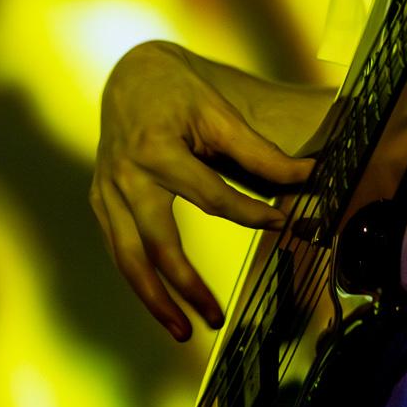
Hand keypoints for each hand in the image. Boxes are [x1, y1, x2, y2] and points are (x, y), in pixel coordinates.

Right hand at [91, 41, 316, 342]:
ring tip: (182, 331)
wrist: (128, 74)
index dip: (249, 213)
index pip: (210, 197)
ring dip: (153, 300)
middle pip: (155, 245)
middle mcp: (125, 176)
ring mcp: (107, 191)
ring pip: (126, 258)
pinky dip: (138, 278)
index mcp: (156, 149)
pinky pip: (118, 249)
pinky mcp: (101, 201)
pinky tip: (161, 302)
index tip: (282, 222)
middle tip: (214, 320)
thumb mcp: (219, 111)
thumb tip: (306, 178)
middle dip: (186, 287)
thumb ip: (258, 152)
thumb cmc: (178, 91)